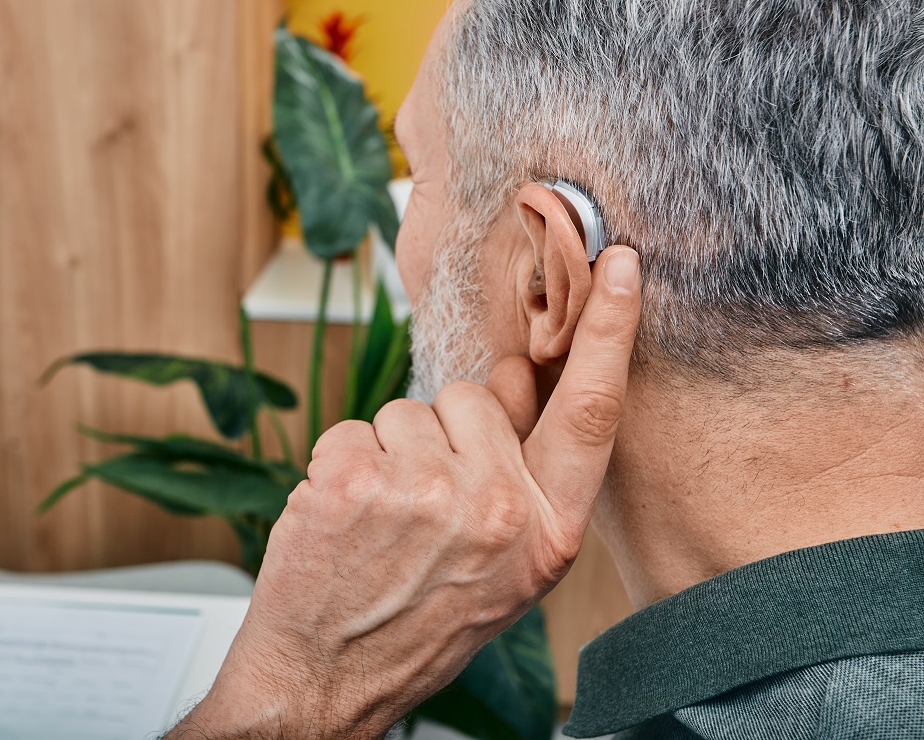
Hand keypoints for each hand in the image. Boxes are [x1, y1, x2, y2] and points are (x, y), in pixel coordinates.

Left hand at [168, 246, 640, 739]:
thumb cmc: (419, 621)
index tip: (615, 264)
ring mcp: (425, 493)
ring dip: (391, 451)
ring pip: (409, 409)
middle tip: (422, 504)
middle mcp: (497, 510)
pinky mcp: (356, 481)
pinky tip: (344, 518)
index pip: (590, 413)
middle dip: (443, 431)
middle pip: (475, 398)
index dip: (607, 332)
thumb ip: (522, 469)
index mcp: (549, 532)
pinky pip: (354, 426)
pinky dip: (341, 462)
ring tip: (382, 521)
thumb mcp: (504, 564)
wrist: (328, 678)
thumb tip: (515, 376)